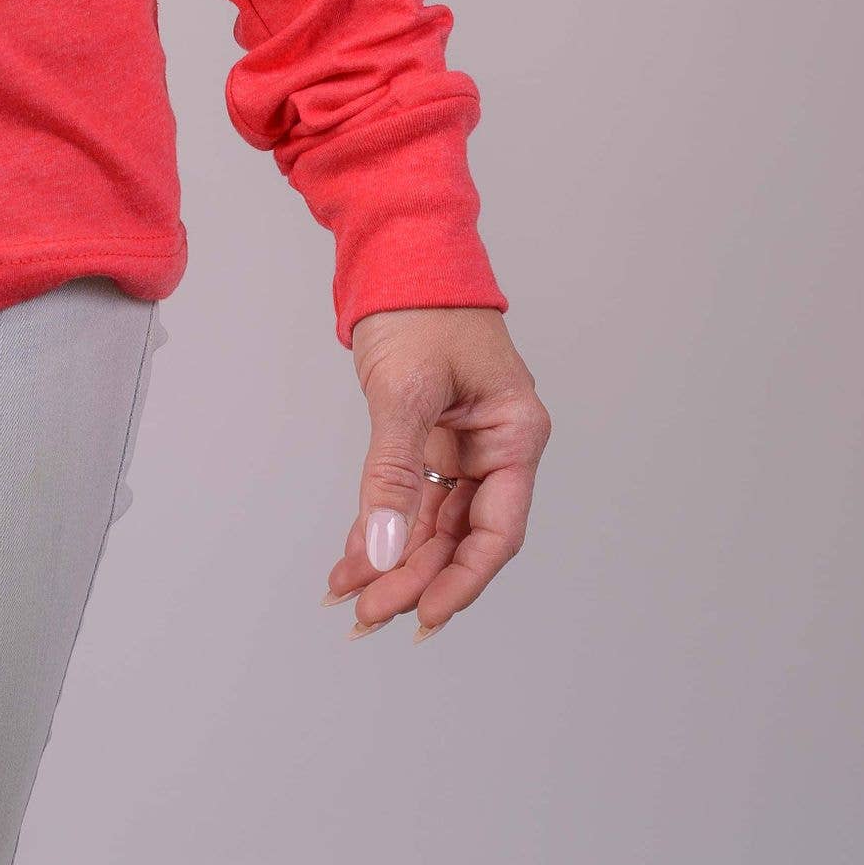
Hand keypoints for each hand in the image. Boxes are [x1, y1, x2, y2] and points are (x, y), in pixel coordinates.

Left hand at [324, 304, 548, 641]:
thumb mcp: (407, 389)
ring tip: (348, 597)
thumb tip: (382, 549)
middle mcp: (495, 445)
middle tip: (367, 616)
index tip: (422, 619)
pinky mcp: (429, 434)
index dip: (460, 583)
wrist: (396, 245)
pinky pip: (409, 495)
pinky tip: (352, 560)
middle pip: (459, 536)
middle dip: (413, 578)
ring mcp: (461, 442)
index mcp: (514, 434)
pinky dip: (380, 525)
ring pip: (430, 522)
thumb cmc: (419, 304)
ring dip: (391, 559)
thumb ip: (394, 472)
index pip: (495, 533)